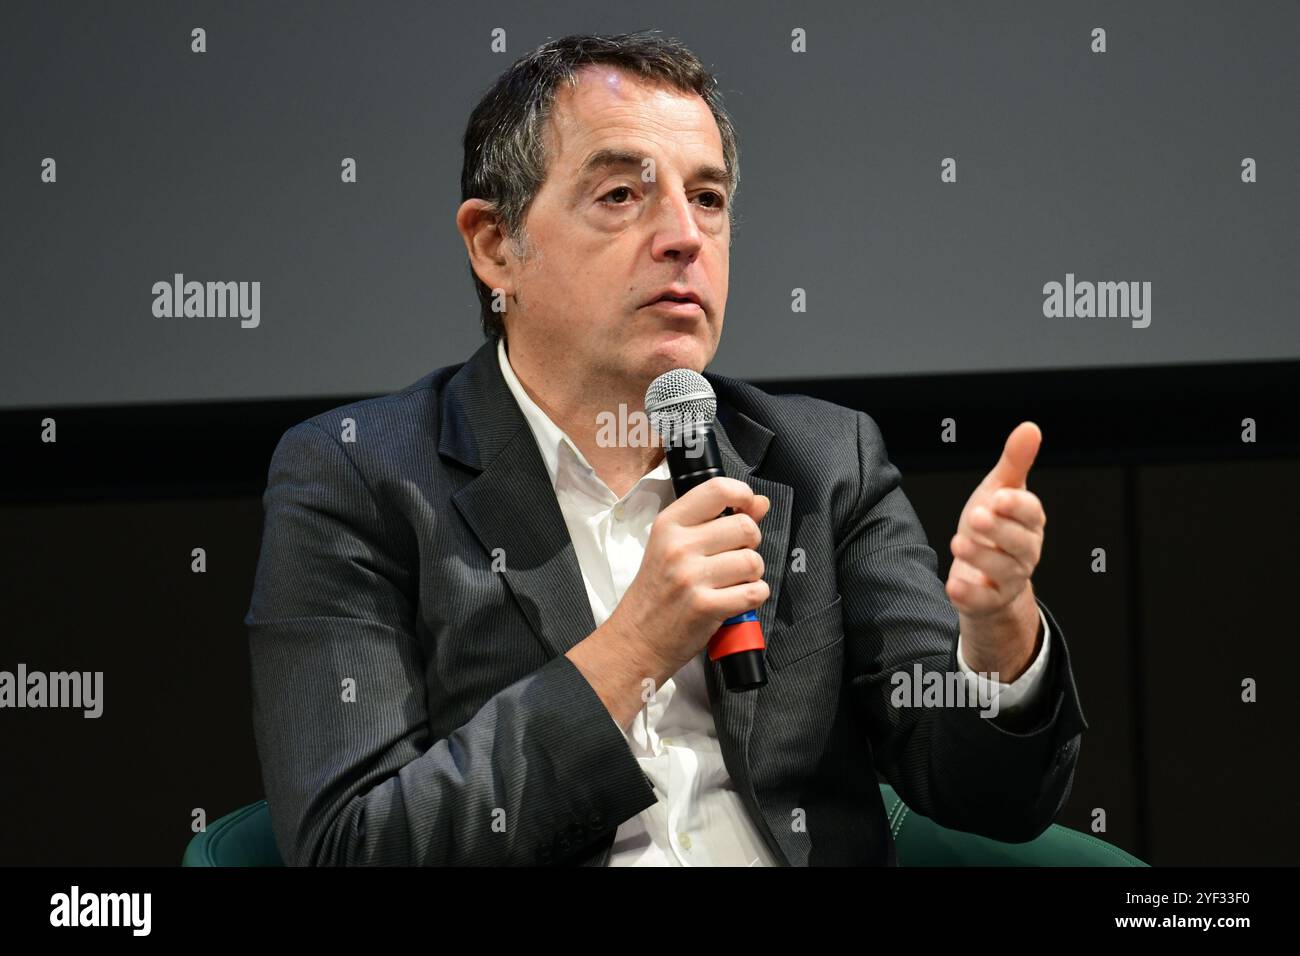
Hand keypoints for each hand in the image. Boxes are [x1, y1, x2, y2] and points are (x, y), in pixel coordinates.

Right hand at [606, 476, 771, 684]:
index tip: (747, 507)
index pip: (718, 489)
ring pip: (753, 561)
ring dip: (752, 574)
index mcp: (669, 525)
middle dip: (750, 544)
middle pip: (745, 527)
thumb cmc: (657, 592)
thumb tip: (760, 503)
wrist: (637, 639)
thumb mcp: (675, 546)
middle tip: (733, 557)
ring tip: (732, 581)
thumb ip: (719, 520)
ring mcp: (691, 577)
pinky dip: (754, 596)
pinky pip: (755, 592)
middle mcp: (679, 546)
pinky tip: (736, 598)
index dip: (743, 495)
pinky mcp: (706, 607)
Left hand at [945, 422, 1045, 679]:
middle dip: (999, 530)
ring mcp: (1009, 580)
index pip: (1031, 513)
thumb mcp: (998, 492)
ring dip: (982, 557)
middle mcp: (1025, 552)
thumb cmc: (992, 528)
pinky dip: (969, 594)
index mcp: (1029, 523)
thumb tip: (1029, 428)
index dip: (1016, 506)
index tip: (997, 497)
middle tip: (977, 515)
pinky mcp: (988, 601)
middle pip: (1020, 543)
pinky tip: (953, 584)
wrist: (982, 575)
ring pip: (1003, 570)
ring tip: (958, 542)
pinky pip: (983, 601)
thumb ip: (1014, 463)